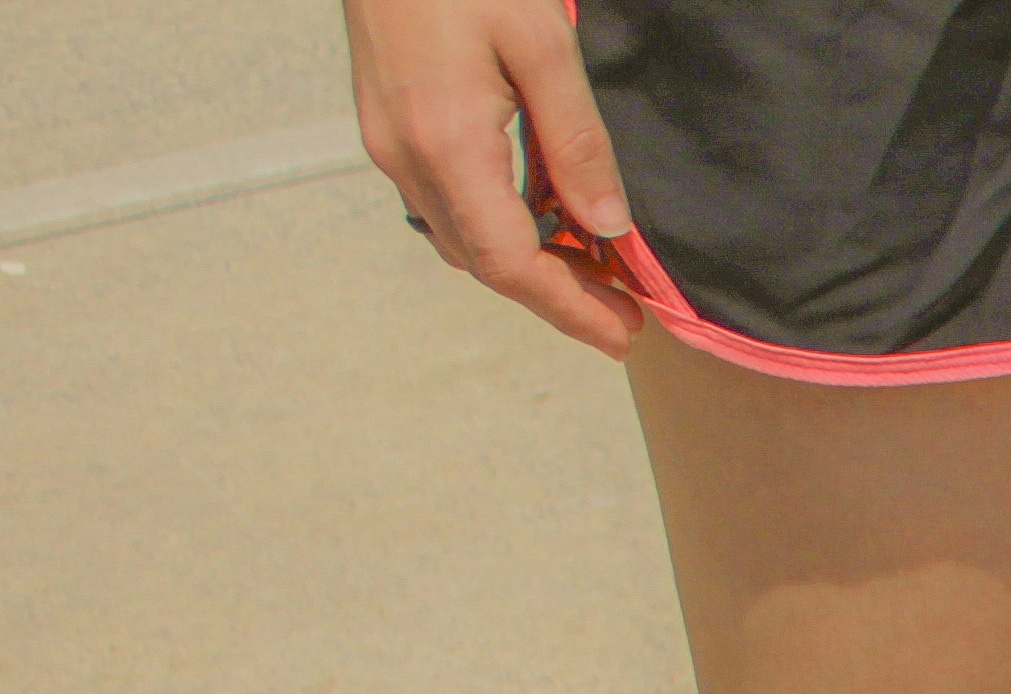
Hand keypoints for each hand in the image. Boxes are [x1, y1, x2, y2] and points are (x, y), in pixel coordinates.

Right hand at [345, 0, 642, 357]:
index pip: (508, 261)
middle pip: (484, 262)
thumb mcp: (540, 45)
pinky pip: (444, 203)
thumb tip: (607, 225)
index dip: (569, 307)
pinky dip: (497, 226)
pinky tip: (545, 215)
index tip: (624, 331)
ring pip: (460, 239)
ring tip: (595, 269)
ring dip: (526, 265)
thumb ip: (576, 141)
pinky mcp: (387, 126)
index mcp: (445, 143)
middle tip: (623, 311)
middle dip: (556, 296)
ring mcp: (388, 144)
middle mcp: (406, 157)